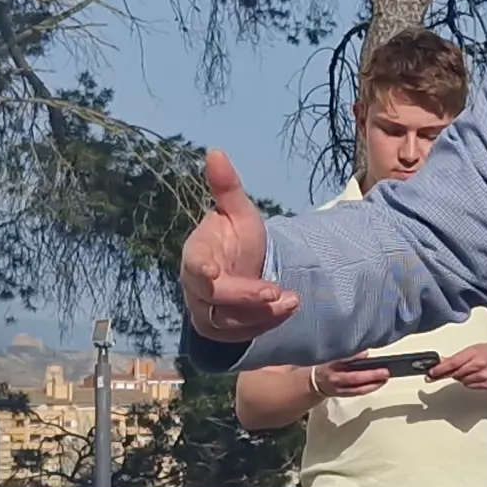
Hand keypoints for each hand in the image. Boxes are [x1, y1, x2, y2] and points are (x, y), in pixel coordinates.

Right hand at [179, 150, 294, 343]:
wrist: (240, 269)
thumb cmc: (234, 238)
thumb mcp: (238, 213)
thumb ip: (227, 187)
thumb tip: (216, 151)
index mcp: (195, 255)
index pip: (193, 265)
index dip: (202, 270)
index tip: (215, 272)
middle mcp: (195, 287)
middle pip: (215, 298)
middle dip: (247, 297)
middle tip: (278, 291)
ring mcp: (205, 312)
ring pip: (229, 322)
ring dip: (262, 314)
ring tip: (292, 300)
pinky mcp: (220, 331)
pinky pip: (241, 335)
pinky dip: (264, 325)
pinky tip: (286, 310)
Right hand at [314, 359, 393, 400]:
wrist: (315, 383)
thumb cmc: (326, 367)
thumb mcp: (333, 358)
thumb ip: (348, 355)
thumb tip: (364, 353)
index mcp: (332, 366)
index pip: (345, 361)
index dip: (356, 359)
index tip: (368, 357)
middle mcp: (336, 379)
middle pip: (355, 378)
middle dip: (372, 375)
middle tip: (385, 371)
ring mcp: (340, 389)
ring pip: (359, 389)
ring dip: (374, 384)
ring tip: (385, 378)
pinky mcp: (345, 395)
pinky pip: (359, 393)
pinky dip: (370, 388)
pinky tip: (379, 384)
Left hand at [436, 341, 486, 389]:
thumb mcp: (473, 349)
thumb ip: (457, 357)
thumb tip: (441, 361)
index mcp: (474, 353)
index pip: (452, 363)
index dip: (440, 369)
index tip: (431, 373)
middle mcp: (479, 365)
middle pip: (455, 374)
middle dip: (446, 374)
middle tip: (438, 373)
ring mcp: (483, 376)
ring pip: (461, 381)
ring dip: (459, 377)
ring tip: (467, 370)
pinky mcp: (486, 385)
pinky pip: (469, 386)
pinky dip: (468, 382)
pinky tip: (473, 375)